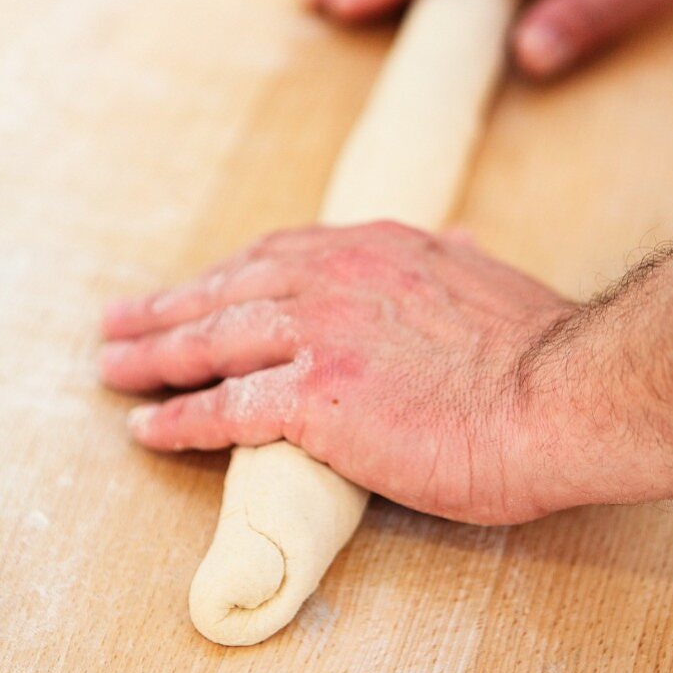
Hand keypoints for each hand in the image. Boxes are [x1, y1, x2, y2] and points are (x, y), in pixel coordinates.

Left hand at [100, 222, 573, 524]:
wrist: (560, 394)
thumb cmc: (533, 349)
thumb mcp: (490, 278)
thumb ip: (455, 257)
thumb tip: (454, 241)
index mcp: (373, 247)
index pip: (273, 256)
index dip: (223, 276)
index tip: (192, 290)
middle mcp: (333, 277)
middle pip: (224, 290)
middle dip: (165, 307)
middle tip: (118, 321)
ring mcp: (319, 333)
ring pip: (211, 341)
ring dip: (153, 357)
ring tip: (112, 369)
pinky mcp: (314, 397)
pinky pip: (225, 407)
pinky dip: (180, 419)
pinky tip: (148, 431)